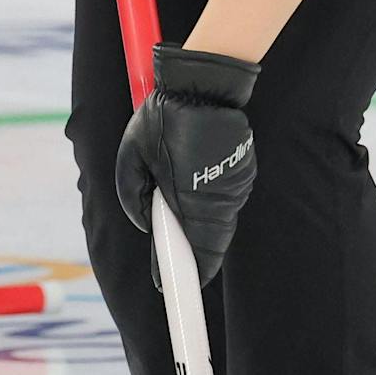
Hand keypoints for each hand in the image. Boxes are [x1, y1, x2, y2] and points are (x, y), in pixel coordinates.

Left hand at [115, 46, 260, 287]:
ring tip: (183, 240)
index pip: (193, 252)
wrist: (204, 84)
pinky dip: (210, 208)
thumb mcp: (131, 154)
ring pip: (219, 223)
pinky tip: (195, 205)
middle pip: (210, 244)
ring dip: (201, 231)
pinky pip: (226, 202)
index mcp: (189, 197)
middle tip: (175, 270)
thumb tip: (145, 223)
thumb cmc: (163, 117)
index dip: (181, 274)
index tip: (170, 290)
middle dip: (192, 257)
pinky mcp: (244, 174)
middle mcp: (218, 198)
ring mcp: (236, 186)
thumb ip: (131, 193)